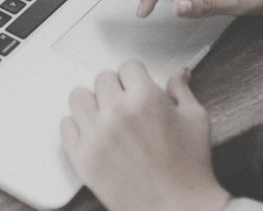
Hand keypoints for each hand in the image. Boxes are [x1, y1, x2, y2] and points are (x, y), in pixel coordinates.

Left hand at [61, 62, 231, 210]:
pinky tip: (95, 133)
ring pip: (79, 97)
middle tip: (127, 105)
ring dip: (93, 103)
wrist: (179, 209)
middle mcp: (116, 112)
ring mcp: (96, 135)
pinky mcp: (83, 158)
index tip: (138, 88)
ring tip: (107, 116)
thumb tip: (179, 72)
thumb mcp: (196, 120)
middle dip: (117, 89)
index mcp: (145, 98)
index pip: (128, 66)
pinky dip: (78, 126)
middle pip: (102, 79)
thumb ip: (181, 90)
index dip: (136, 77)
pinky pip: (66, 125)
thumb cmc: (190, 167)